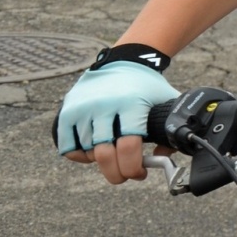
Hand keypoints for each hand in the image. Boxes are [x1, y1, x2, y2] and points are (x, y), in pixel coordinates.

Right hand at [55, 62, 178, 183]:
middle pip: (104, 155)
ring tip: (114, 154)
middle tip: (125, 175)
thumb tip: (163, 159)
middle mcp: (104, 105)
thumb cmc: (147, 87)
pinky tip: (94, 150)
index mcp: (131, 104)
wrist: (125, 61)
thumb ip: (169, 129)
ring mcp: (83, 107)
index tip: (140, 173)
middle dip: (117, 173)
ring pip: (87, 152)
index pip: (128, 147)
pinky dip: (80, 155)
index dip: (134, 167)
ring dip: (101, 161)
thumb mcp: (165, 101)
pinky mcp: (68, 110)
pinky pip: (68, 146)